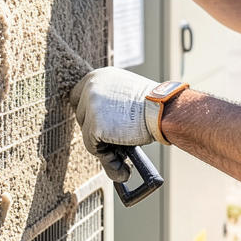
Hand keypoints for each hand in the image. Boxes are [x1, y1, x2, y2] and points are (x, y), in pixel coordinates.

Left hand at [70, 67, 157, 181]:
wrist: (163, 110)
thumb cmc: (153, 106)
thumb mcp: (126, 93)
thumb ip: (110, 102)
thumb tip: (100, 125)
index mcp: (99, 76)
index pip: (77, 96)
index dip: (87, 114)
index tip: (98, 126)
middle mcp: (90, 86)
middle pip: (81, 117)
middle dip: (95, 132)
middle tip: (115, 144)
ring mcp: (90, 105)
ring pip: (87, 134)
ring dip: (104, 149)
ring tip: (122, 160)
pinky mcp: (93, 125)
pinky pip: (93, 147)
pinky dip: (108, 159)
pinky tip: (123, 165)